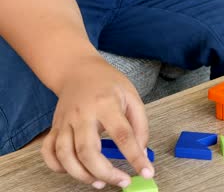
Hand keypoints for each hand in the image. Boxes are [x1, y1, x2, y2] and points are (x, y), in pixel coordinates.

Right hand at [40, 56, 153, 188]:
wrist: (77, 70)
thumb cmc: (108, 83)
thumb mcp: (132, 97)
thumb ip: (140, 126)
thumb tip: (142, 153)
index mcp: (106, 104)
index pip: (122, 135)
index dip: (135, 157)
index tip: (147, 172)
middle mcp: (82, 114)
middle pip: (87, 151)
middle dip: (105, 173)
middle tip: (123, 181)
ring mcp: (64, 122)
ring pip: (66, 156)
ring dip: (82, 175)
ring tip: (101, 182)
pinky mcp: (54, 127)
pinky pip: (49, 152)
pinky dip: (58, 167)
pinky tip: (76, 171)